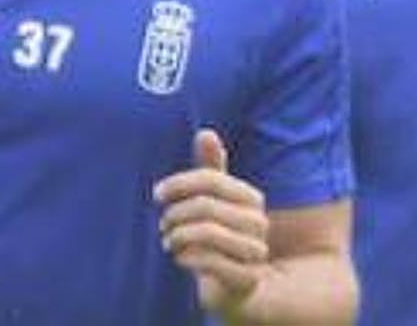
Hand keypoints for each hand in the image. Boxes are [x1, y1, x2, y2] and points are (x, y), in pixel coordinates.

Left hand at [153, 129, 270, 319]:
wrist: (236, 285)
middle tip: (162, 225)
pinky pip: (212, 262)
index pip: (210, 179)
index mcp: (250, 197)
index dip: (178, 184)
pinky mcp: (247, 280)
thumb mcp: (213, 200)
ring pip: (208, 232)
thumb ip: (210, 169)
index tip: (157, 194)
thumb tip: (206, 132)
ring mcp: (256, 252)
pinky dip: (188, 258)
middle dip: (175, 214)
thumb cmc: (218, 234)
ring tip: (169, 241)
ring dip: (178, 236)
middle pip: (205, 205)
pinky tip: (179, 258)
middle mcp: (259, 223)